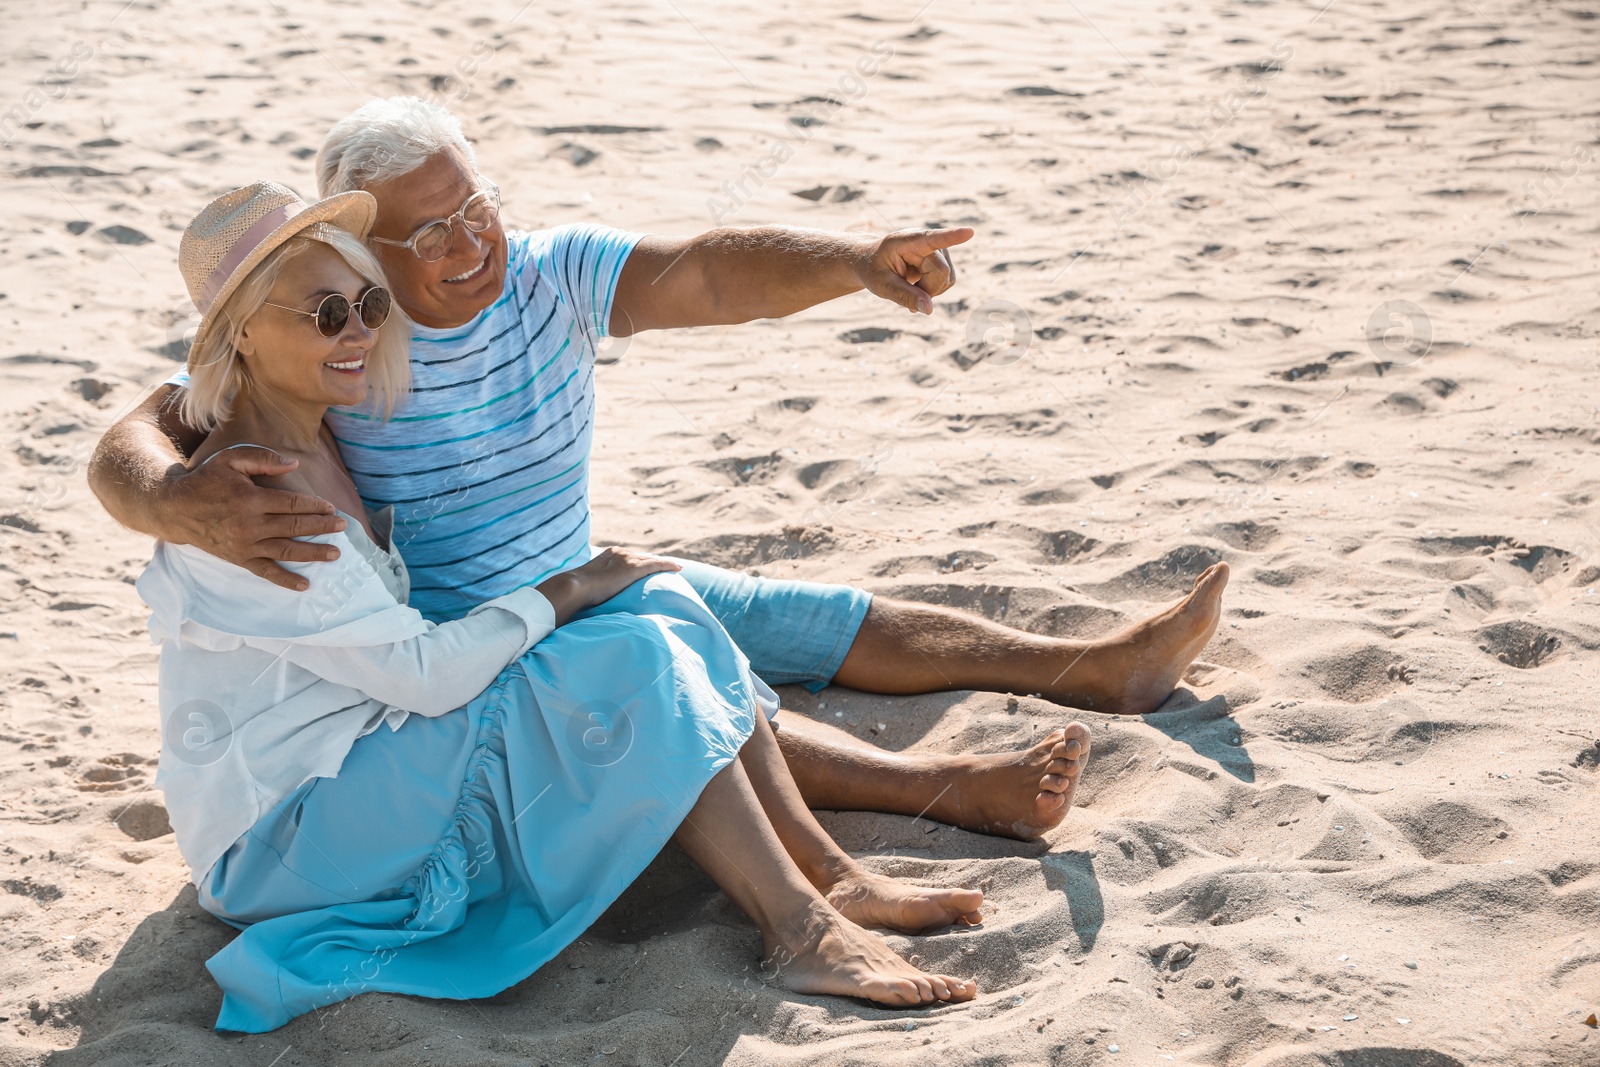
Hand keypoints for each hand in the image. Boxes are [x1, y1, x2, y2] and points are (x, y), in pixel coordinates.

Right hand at [159, 446, 343, 591]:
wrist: (174, 508)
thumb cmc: (206, 480)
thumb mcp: (230, 460)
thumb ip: (262, 460)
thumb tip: (294, 464)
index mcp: (251, 500)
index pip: (291, 504)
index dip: (314, 506)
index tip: (331, 507)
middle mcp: (250, 525)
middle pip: (294, 527)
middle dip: (321, 527)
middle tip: (342, 526)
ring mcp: (245, 545)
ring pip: (286, 551)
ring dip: (313, 553)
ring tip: (335, 553)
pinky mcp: (239, 559)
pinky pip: (266, 572)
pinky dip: (286, 580)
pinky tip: (305, 585)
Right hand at [536, 547, 680, 624]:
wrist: (576, 587)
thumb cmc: (579, 592)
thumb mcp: (591, 585)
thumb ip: (599, 586)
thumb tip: (597, 599)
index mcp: (610, 554)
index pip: (631, 557)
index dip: (642, 562)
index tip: (649, 569)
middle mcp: (621, 553)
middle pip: (643, 557)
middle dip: (654, 563)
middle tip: (666, 570)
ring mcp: (628, 559)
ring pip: (652, 560)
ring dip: (663, 566)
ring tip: (675, 569)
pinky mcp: (633, 568)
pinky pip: (656, 565)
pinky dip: (668, 566)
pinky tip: (678, 568)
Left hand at [854, 227, 974, 314]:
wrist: (873, 261)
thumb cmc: (874, 270)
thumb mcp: (882, 285)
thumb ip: (904, 296)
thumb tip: (929, 310)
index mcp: (906, 241)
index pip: (932, 239)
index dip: (952, 237)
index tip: (969, 232)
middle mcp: (927, 240)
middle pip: (941, 272)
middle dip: (927, 289)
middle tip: (905, 289)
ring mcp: (938, 249)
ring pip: (948, 278)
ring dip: (931, 290)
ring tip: (910, 284)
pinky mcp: (944, 259)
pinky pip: (948, 281)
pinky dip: (934, 289)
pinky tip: (918, 285)